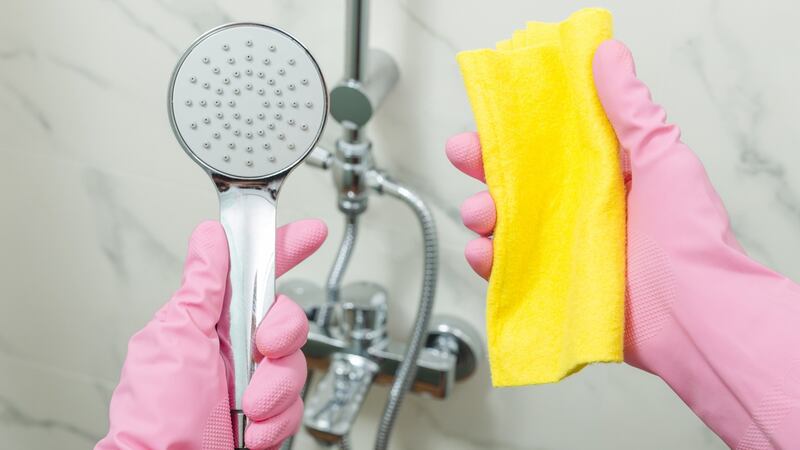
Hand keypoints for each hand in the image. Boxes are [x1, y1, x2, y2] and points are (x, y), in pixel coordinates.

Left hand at [96, 219, 326, 449]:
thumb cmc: (155, 416)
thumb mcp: (175, 339)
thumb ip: (201, 288)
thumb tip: (209, 238)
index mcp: (210, 321)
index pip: (252, 274)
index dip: (285, 249)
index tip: (311, 233)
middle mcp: (235, 348)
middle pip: (287, 318)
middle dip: (283, 332)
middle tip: (264, 347)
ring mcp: (253, 382)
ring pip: (296, 365)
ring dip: (276, 388)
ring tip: (247, 407)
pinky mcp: (267, 414)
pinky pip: (296, 407)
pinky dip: (277, 421)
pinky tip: (252, 430)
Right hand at [448, 39, 799, 446]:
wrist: (694, 313)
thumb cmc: (687, 234)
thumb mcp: (661, 156)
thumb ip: (629, 108)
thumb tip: (607, 55)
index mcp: (603, 178)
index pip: (548, 147)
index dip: (514, 132)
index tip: (488, 121)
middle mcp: (579, 212)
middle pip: (517, 183)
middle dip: (484, 167)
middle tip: (465, 156)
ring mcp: (563, 251)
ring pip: (505, 225)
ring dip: (482, 213)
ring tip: (481, 213)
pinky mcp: (552, 288)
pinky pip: (508, 270)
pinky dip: (487, 261)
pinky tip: (484, 252)